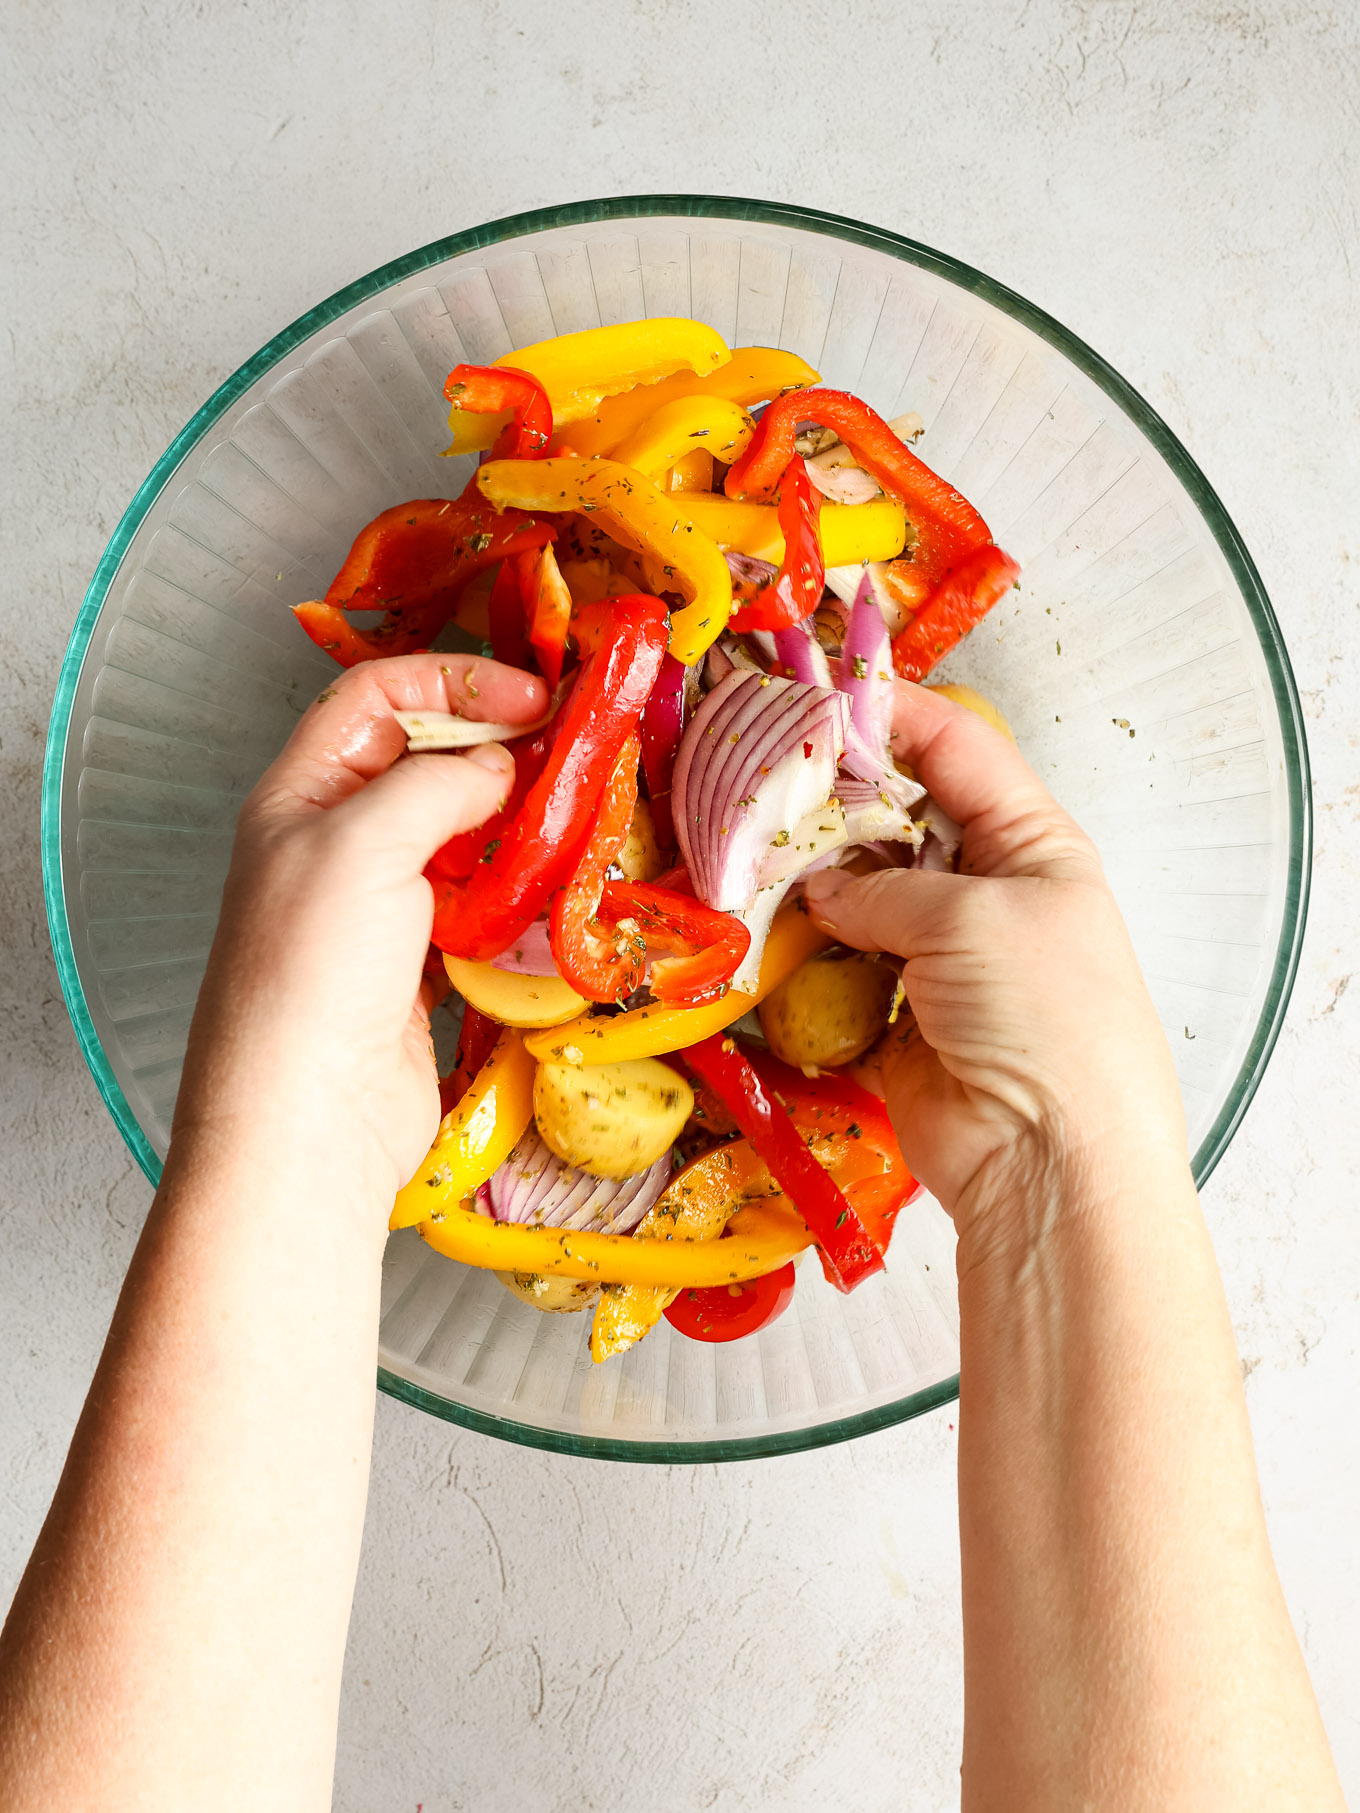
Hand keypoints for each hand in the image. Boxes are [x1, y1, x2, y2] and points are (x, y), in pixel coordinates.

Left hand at [173, 653, 547, 1196]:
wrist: (310, 1123)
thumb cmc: (312, 976)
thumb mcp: (363, 844)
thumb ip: (435, 781)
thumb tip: (498, 766)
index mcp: (298, 796)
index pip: (375, 696)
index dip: (454, 681)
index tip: (531, 696)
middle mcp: (334, 844)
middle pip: (423, 760)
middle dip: (495, 744)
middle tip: (567, 745)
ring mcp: (379, 908)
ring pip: (459, 833)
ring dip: (516, 817)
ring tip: (574, 811)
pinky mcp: (419, 965)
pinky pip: (478, 903)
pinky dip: (518, 886)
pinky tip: (555, 884)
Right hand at [803, 684, 1185, 1234]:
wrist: (1049, 1161)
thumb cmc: (1045, 1019)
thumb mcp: (972, 919)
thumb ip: (885, 889)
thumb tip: (822, 888)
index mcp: (1030, 842)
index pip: (955, 747)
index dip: (888, 713)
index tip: (812, 694)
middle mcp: (984, 889)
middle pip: (894, 819)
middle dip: (830, 801)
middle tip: (754, 777)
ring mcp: (936, 955)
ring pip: (855, 895)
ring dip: (804, 880)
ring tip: (739, 851)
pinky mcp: (894, 1014)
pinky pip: (835, 967)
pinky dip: (797, 954)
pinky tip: (751, 931)